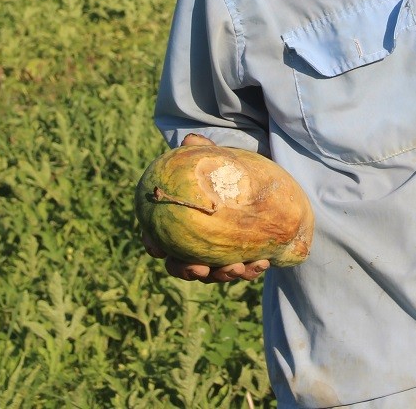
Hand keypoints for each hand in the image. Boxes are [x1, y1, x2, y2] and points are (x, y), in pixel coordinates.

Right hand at [141, 133, 270, 283]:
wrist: (256, 181)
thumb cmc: (225, 171)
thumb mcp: (215, 159)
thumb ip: (201, 151)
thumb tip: (190, 141)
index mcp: (176, 222)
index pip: (155, 238)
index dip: (154, 246)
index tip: (159, 249)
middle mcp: (191, 243)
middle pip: (180, 265)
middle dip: (188, 271)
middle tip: (201, 268)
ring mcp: (213, 254)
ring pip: (212, 273)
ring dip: (223, 274)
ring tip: (238, 267)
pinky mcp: (236, 257)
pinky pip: (240, 269)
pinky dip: (249, 269)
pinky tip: (261, 262)